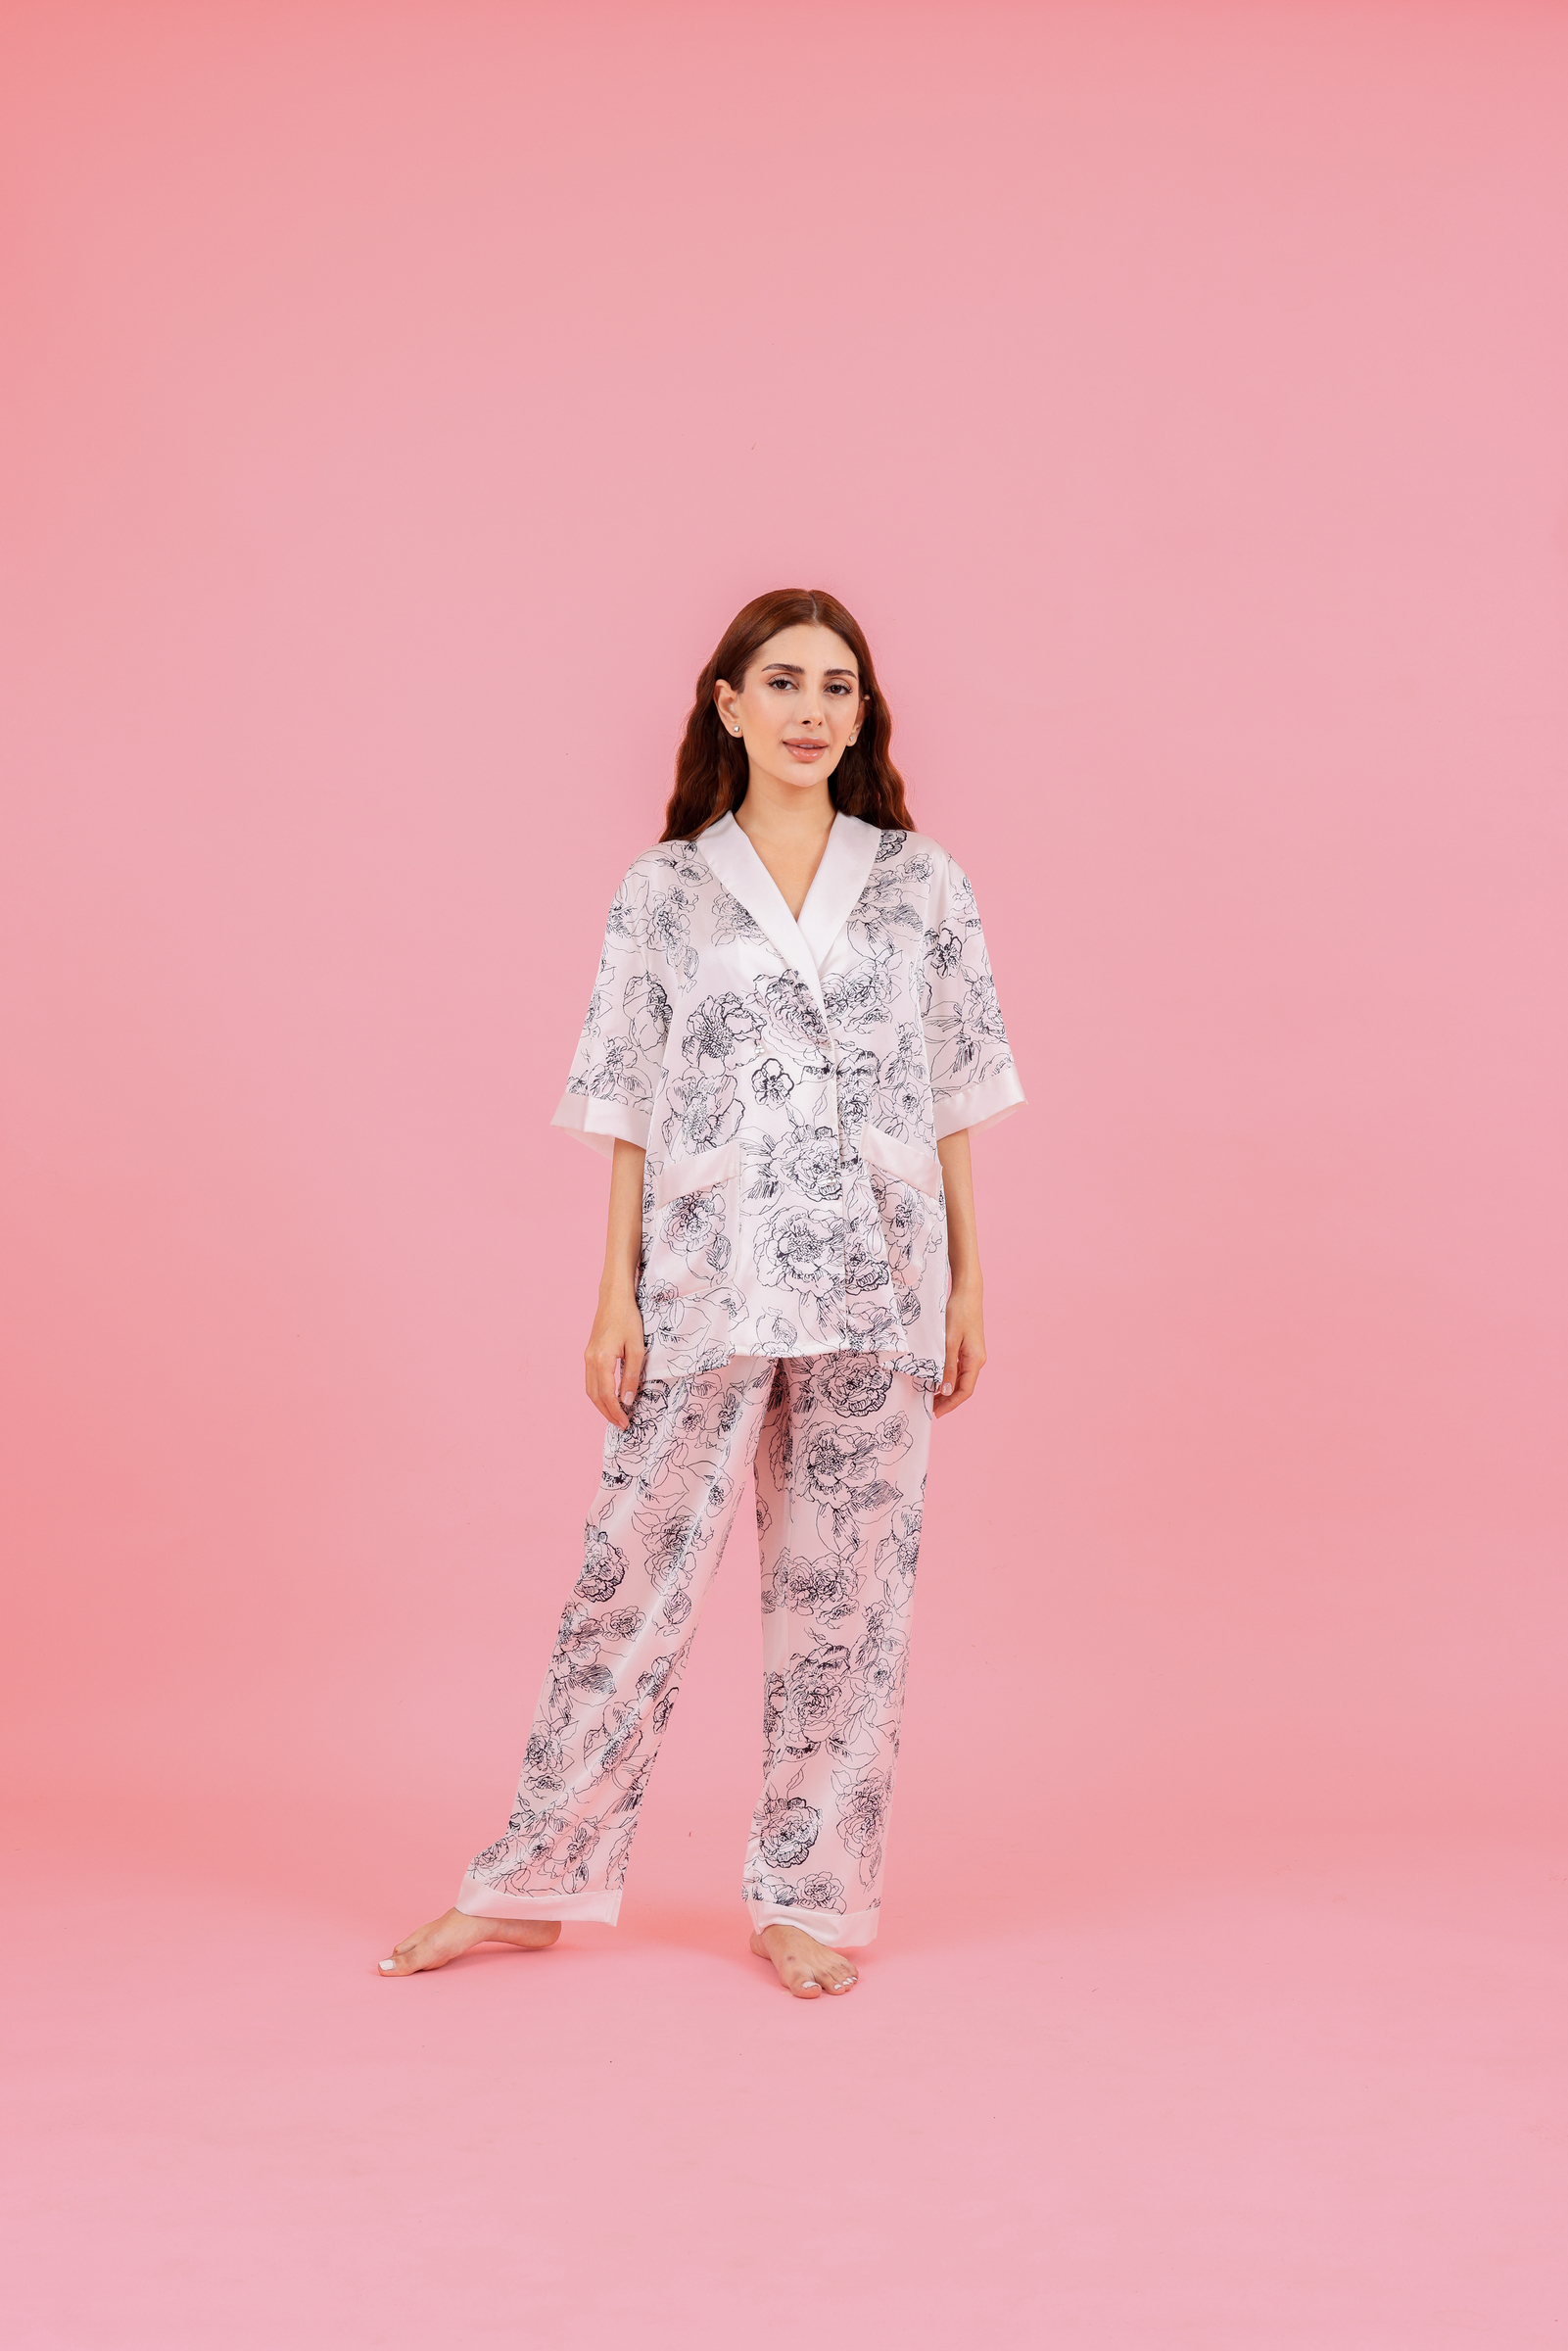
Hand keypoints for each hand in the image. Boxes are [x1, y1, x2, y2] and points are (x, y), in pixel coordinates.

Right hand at [584, 1289, 646, 1428]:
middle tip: (621, 1425)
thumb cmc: (628, 1319)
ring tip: (616, 1415)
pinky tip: (610, 1397)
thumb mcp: (636, 1348)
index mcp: (601, 1360)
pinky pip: (591, 1380)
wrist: (614, 1298)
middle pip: (595, 1396)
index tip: (626, 1423)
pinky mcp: (589, 1354)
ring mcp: (587, 1357)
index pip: (607, 1395)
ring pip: (590, 1389)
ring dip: (602, 1405)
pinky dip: (599, 1394)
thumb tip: (628, 1400)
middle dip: (607, 1413)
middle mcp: (590, 1360)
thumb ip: (631, 1376)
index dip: (615, 1412)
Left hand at [934, 1280, 985, 1418]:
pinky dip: (948, 1378)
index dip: (951, 1404)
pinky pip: (959, 1370)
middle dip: (948, 1400)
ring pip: (961, 1380)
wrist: (967, 1293)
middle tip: (929, 1409)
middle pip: (963, 1388)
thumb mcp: (949, 1341)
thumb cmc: (958, 1313)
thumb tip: (947, 1390)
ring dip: (947, 1390)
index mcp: (975, 1360)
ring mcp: (973, 1355)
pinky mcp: (968, 1349)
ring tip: (930, 1398)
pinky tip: (937, 1381)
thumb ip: (947, 1366)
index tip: (936, 1413)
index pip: (965, 1391)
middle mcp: (977, 1360)